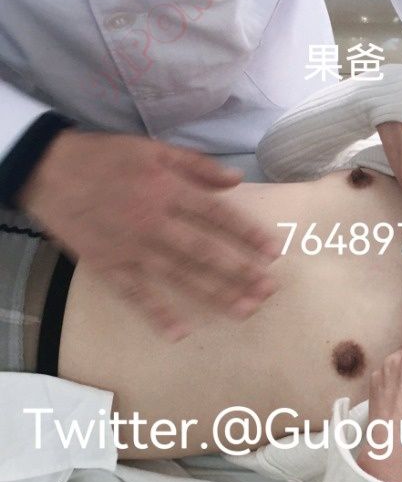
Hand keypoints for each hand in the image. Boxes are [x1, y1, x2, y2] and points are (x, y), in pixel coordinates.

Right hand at [18, 130, 280, 340]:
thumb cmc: (105, 156)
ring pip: (180, 276)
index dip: (247, 235)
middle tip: (269, 290)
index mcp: (168, 191)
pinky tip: (181, 332)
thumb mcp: (154, 148)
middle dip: (240, 272)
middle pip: (206, 252)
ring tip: (245, 310)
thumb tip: (237, 180)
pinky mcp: (110, 266)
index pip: (218, 216)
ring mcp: (132, 248)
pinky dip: (157, 314)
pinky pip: (137, 295)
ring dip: (214, 295)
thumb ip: (197, 165)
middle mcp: (155, 223)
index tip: (273, 252)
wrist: (49, 171)